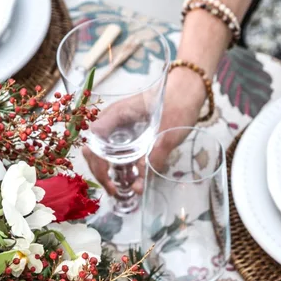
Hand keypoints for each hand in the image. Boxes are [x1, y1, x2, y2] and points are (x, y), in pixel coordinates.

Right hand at [84, 65, 207, 195]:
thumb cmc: (177, 105)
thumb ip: (152, 159)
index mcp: (116, 115)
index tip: (112, 183)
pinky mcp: (126, 132)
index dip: (98, 166)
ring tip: (120, 187)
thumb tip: (137, 187)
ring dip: (107, 170)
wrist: (187, 90)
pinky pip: (114, 150)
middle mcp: (111, 120)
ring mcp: (117, 126)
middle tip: (116, 191)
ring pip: (101, 151)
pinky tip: (128, 176)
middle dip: (101, 172)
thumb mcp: (167, 135)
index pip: (93, 143)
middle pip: (93, 149)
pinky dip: (117, 165)